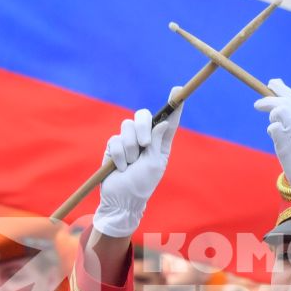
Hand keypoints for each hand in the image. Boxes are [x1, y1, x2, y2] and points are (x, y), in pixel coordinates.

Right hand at [95, 106, 181, 238]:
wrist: (122, 199)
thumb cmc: (142, 184)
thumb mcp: (155, 164)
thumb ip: (158, 142)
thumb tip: (163, 122)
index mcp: (161, 143)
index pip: (168, 120)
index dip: (173, 105)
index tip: (177, 90)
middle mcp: (145, 138)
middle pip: (143, 116)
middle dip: (143, 126)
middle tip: (144, 143)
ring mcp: (128, 141)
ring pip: (127, 127)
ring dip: (130, 148)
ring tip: (131, 164)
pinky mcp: (114, 146)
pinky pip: (115, 141)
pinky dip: (120, 156)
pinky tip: (120, 168)